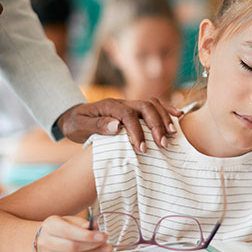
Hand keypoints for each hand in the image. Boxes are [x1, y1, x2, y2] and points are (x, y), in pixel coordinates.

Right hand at [36, 216, 111, 251]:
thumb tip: (94, 228)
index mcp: (50, 225)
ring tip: (106, 250)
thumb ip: (82, 224)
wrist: (41, 238)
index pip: (69, 231)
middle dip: (93, 245)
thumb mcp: (69, 220)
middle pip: (72, 246)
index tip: (102, 236)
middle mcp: (46, 240)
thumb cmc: (59, 227)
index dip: (87, 235)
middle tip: (107, 243)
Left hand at [56, 98, 182, 152]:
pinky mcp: (135, 109)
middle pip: (145, 107)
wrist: (73, 116)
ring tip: (172, 135)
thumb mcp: (79, 126)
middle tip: (163, 144)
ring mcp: (130, 104)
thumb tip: (116, 125)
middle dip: (156, 125)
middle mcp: (122, 102)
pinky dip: (167, 110)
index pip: (128, 116)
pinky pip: (154, 105)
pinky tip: (178, 117)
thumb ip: (97, 125)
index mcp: (109, 106)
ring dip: (164, 119)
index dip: (138, 131)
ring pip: (153, 105)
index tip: (142, 148)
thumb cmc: (76, 124)